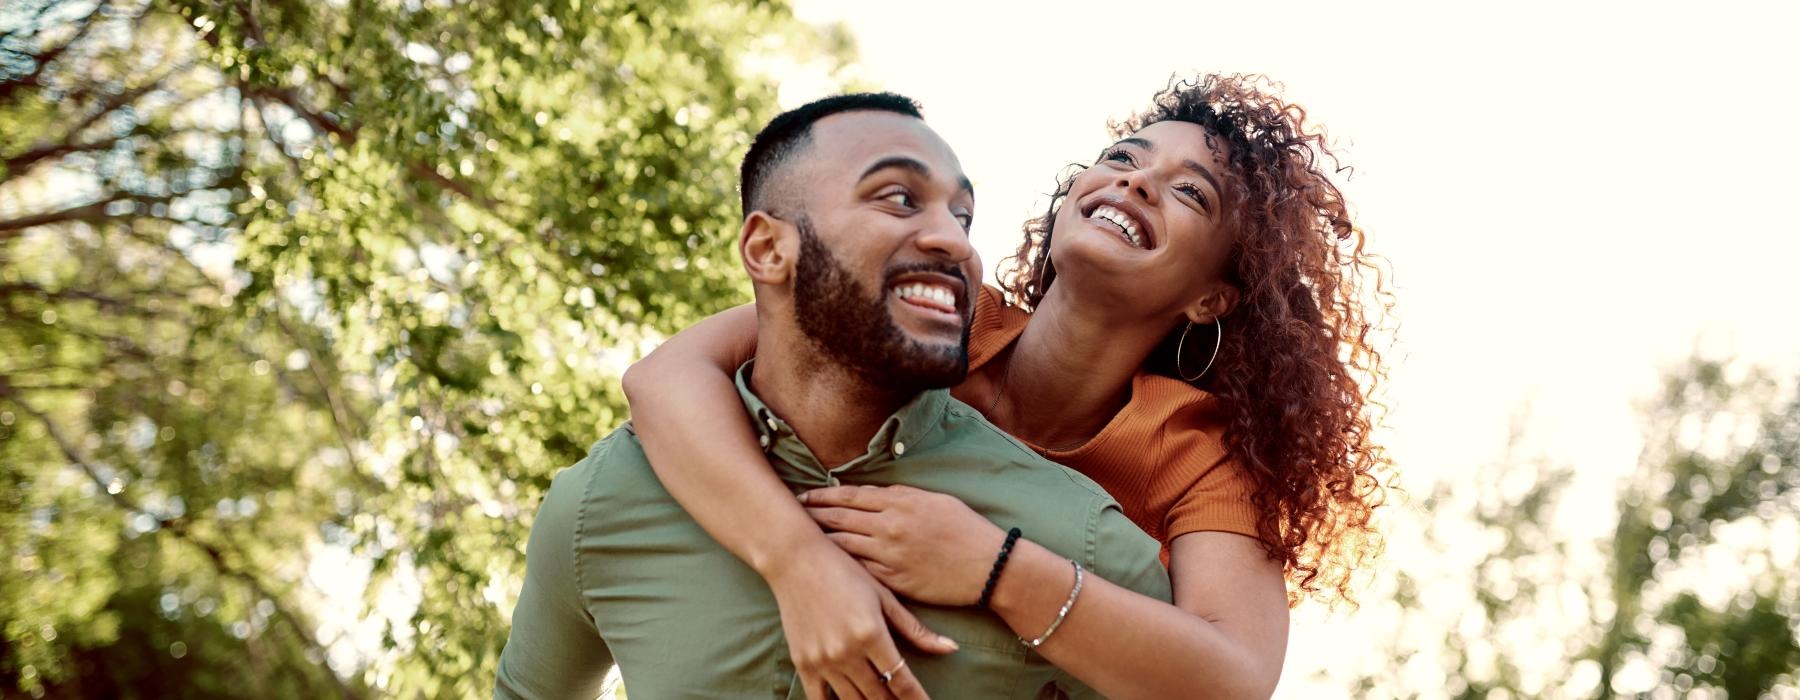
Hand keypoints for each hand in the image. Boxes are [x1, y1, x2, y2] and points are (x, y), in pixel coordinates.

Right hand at [763, 538, 956, 699]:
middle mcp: (846, 652)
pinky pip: (819, 699)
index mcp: (871, 634)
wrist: (796, 560)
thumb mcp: (884, 596)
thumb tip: (950, 649)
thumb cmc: (845, 572)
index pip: (901, 681)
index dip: (917, 699)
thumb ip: (915, 629)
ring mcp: (822, 660)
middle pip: (878, 697)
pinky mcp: (802, 663)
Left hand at [800, 485, 1008, 606]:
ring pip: (842, 545)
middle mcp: (890, 526)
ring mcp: (889, 555)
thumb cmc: (966, 530)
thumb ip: (901, 496)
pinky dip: (839, 566)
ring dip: (818, 541)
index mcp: (900, 502)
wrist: (989, 566)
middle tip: (790, 514)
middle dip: (812, 515)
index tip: (805, 496)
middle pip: (839, 518)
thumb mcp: (935, 501)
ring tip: (798, 540)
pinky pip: (858, 571)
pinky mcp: (893, 581)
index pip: (850, 496)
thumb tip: (873, 495)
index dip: (823, 496)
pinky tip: (825, 565)